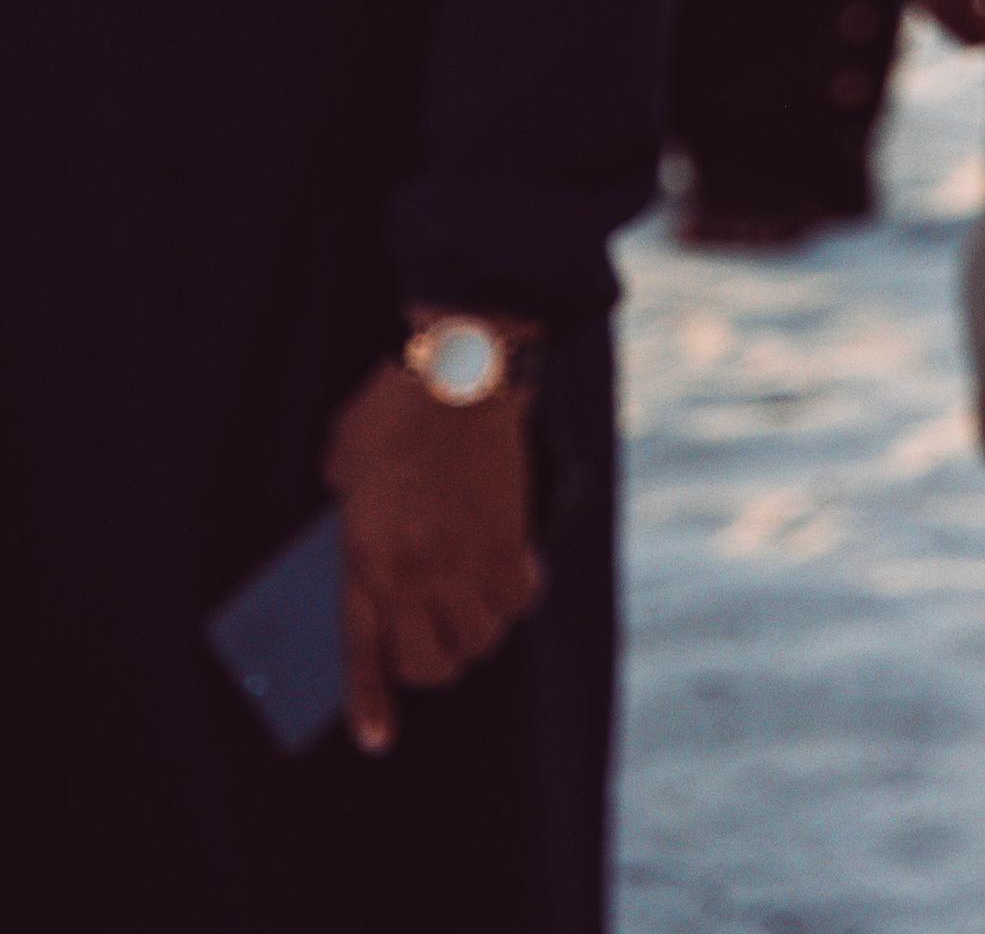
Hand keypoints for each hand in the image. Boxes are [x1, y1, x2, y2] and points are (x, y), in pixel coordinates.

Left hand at [325, 353, 543, 755]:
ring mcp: (466, 558)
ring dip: (473, 635)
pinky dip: (514, 599)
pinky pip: (519, 600)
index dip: (370, 704)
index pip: (363, 655)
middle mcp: (416, 572)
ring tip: (469, 611)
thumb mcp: (342, 460)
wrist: (461, 369)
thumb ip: (343, 504)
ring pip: (478, 641)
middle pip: (429, 664)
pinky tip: (507, 577)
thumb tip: (356, 531)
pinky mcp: (508, 537)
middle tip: (430, 643)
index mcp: (366, 558)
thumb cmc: (393, 407)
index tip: (376, 740)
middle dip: (429, 666)